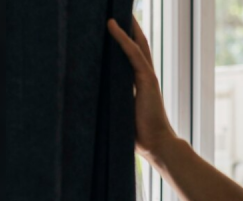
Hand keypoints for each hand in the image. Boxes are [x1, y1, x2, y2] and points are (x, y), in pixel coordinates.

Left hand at [107, 17, 177, 158]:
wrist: (157, 145)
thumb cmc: (139, 135)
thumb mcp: (120, 114)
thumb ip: (110, 103)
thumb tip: (85, 102)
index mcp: (140, 84)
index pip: (133, 55)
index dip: (125, 39)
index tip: (114, 25)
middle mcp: (145, 77)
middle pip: (138, 43)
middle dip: (130, 26)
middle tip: (118, 10)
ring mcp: (147, 77)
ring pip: (137, 43)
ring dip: (127, 25)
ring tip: (115, 10)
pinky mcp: (146, 80)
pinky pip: (133, 54)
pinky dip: (123, 38)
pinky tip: (112, 25)